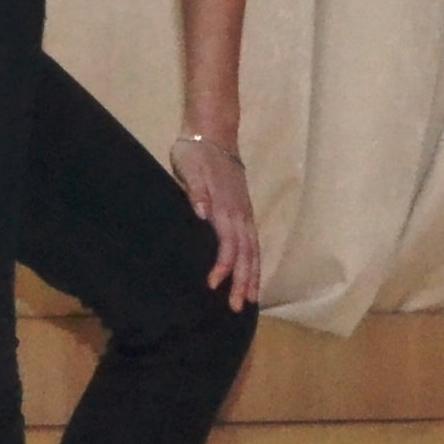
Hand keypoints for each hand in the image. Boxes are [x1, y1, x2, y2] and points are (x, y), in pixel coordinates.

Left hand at [174, 136, 262, 309]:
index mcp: (225, 207)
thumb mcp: (189, 167)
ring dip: (252, 276)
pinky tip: (252, 274)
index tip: (213, 285)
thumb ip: (196, 190)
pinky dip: (254, 262)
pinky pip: (253, 243)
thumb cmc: (195, 153)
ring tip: (250, 300)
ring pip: (253, 251)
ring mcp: (245, 214)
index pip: (228, 244)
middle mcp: (240, 215)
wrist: (214, 135)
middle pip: (245, 254)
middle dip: (242, 281)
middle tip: (236, 307)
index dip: (223, 266)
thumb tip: (203, 214)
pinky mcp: (245, 212)